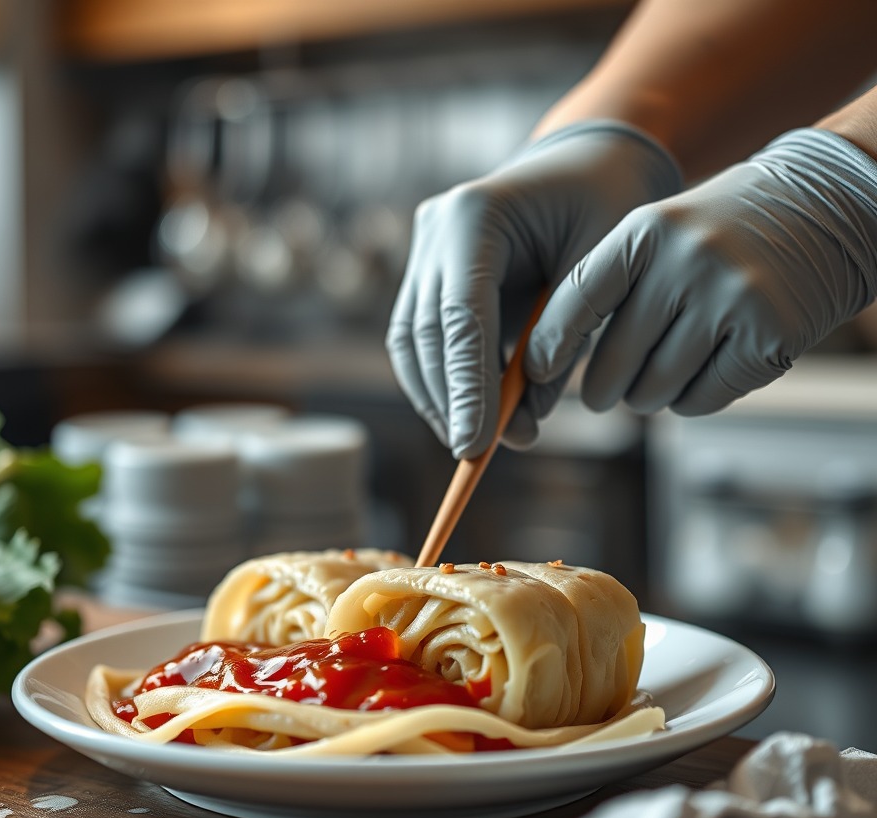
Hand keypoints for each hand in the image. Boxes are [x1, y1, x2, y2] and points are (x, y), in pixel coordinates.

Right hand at [385, 121, 681, 457]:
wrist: (590, 163)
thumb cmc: (607, 205)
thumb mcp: (600, 268)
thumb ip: (561, 340)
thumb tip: (523, 421)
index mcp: (476, 214)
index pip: (461, 316)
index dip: (466, 386)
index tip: (475, 444)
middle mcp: (435, 230)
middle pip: (424, 334)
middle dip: (450, 401)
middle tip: (476, 454)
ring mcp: (425, 250)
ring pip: (411, 342)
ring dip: (439, 398)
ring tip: (476, 443)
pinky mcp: (429, 273)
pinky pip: (422, 339)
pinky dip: (444, 381)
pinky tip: (469, 415)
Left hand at [526, 129, 876, 415]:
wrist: (828, 205)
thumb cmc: (724, 232)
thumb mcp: (661, 236)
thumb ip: (610, 290)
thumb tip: (549, 367)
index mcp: (646, 231)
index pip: (576, 301)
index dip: (548, 346)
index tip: (534, 372)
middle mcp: (686, 262)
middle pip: (611, 365)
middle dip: (604, 389)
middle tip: (607, 392)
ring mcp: (730, 299)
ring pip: (653, 391)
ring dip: (650, 396)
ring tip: (668, 369)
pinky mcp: (768, 337)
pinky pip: (700, 400)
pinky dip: (694, 398)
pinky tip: (711, 367)